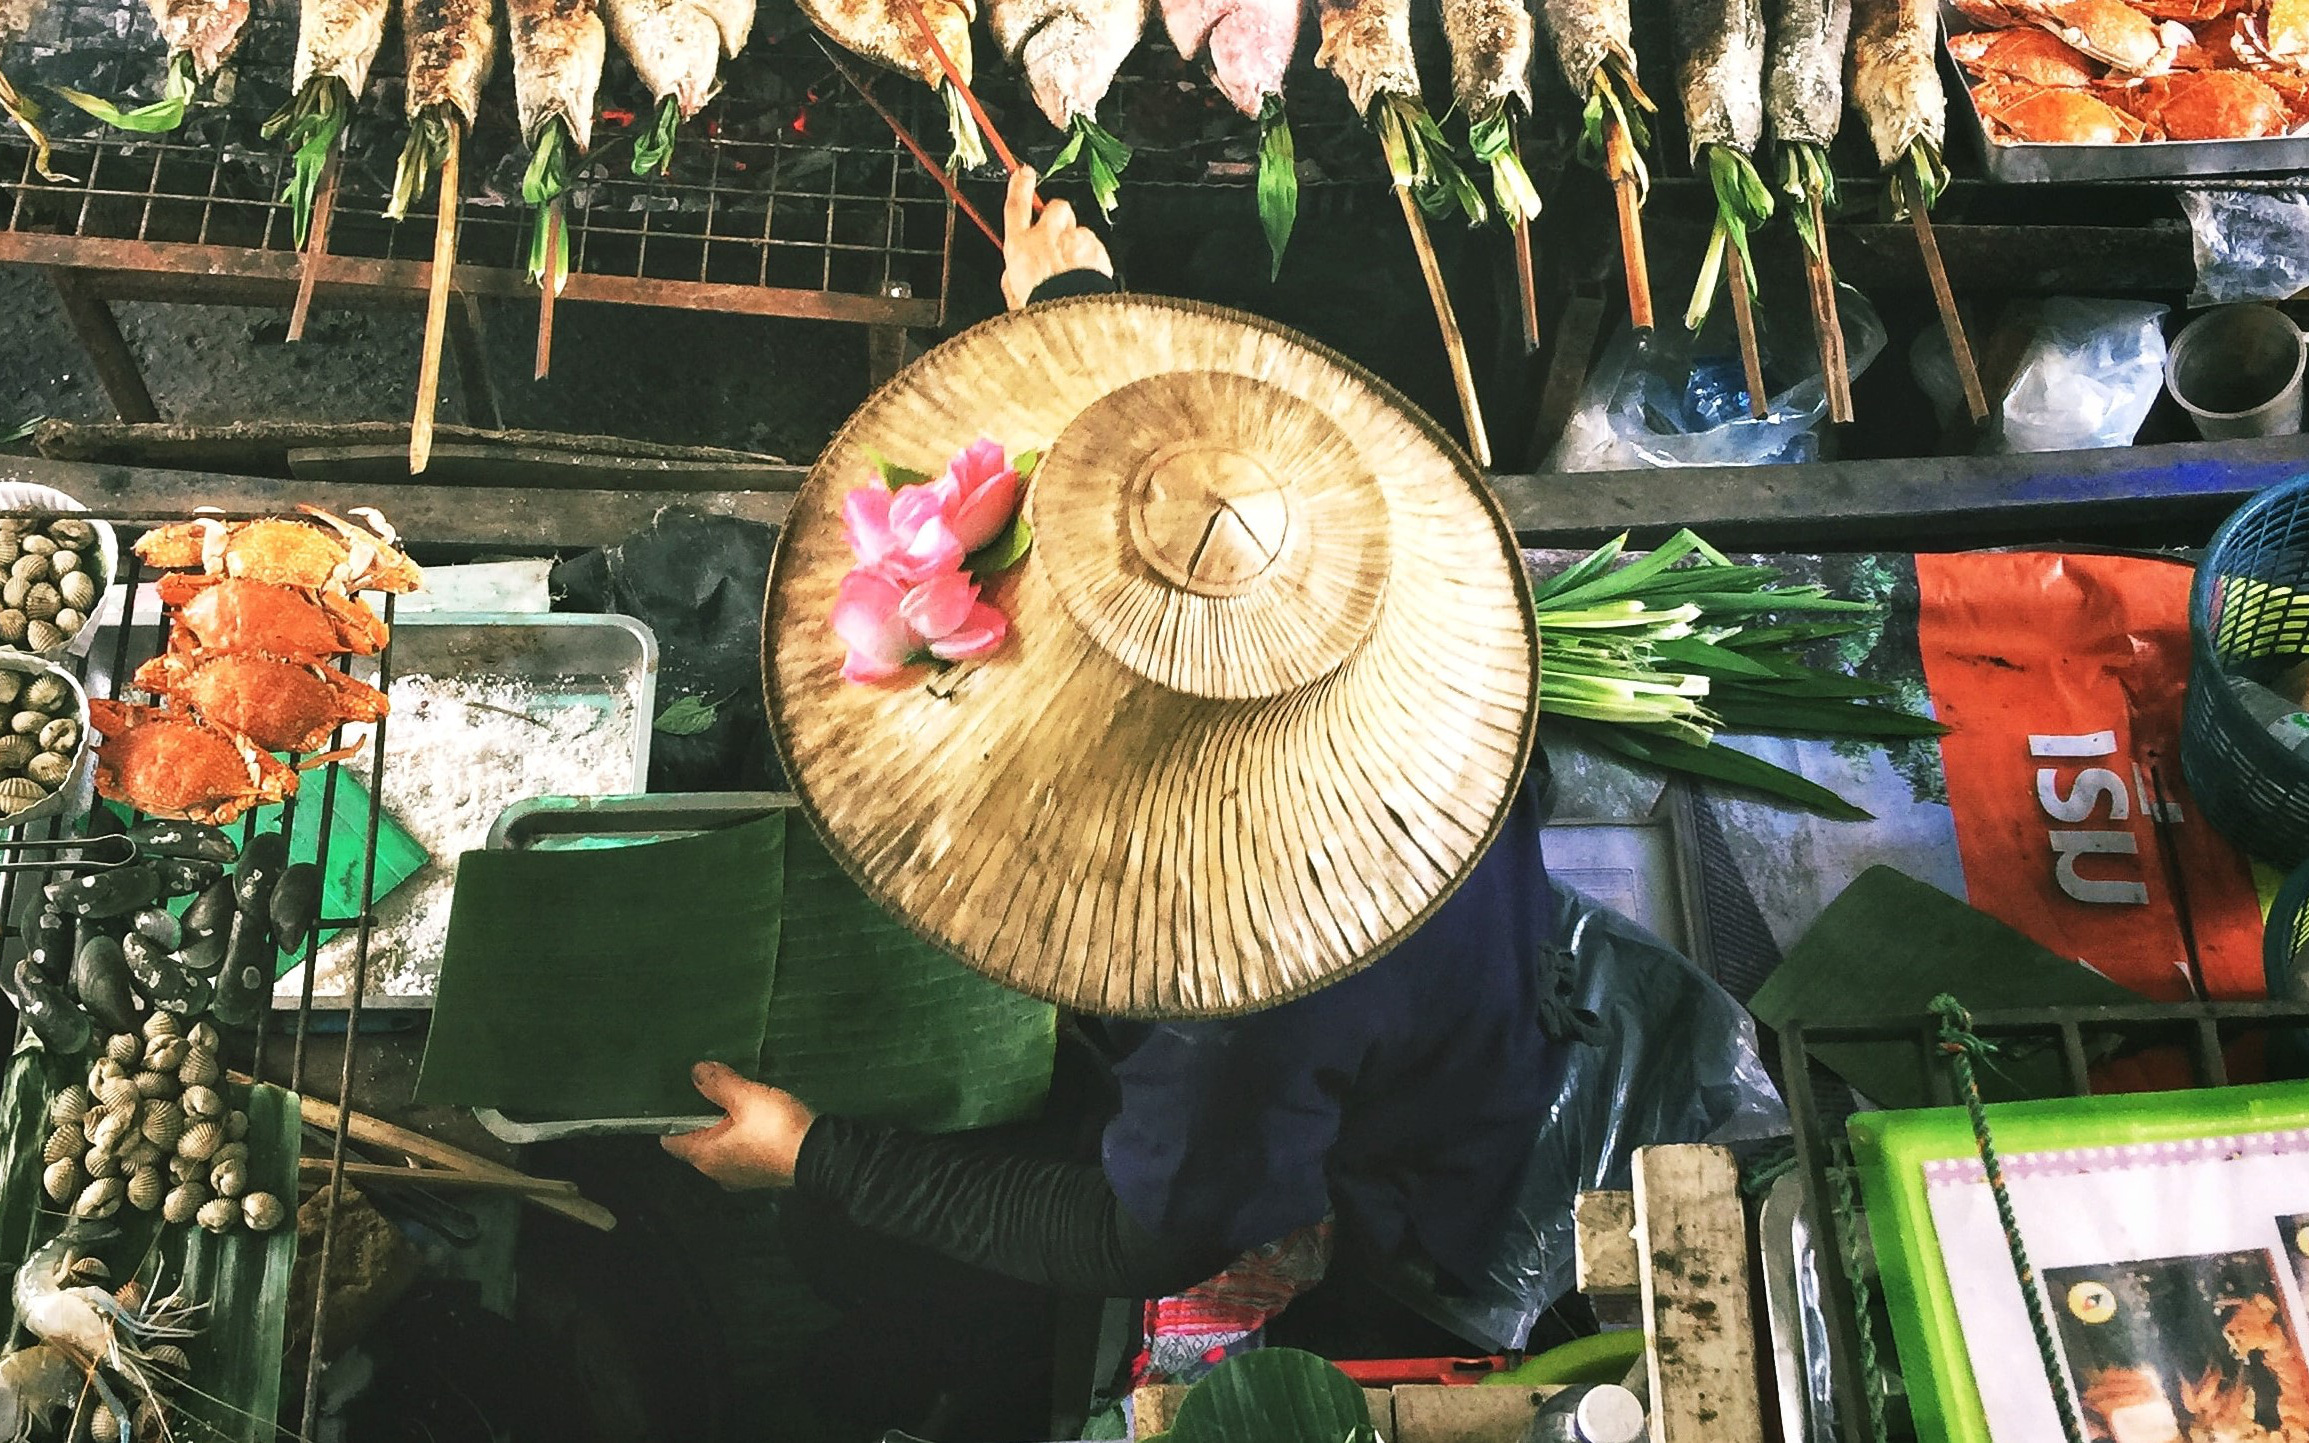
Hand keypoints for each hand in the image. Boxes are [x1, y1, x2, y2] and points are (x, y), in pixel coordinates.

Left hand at [660, 1061, 815, 1189]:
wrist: (821, 1156)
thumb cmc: (776, 1128)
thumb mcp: (745, 1097)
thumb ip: (717, 1083)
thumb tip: (696, 1071)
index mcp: (704, 1156)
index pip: (670, 1140)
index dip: (670, 1118)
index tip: (678, 1097)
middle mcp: (716, 1172)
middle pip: (696, 1144)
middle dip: (701, 1120)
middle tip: (709, 1092)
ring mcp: (740, 1177)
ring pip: (720, 1149)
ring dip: (724, 1129)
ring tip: (734, 1102)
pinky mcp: (761, 1175)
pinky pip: (742, 1153)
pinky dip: (742, 1138)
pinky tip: (755, 1120)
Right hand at [1001, 166, 1111, 311]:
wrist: (1072, 319)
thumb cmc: (1042, 311)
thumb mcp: (1014, 296)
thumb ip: (1013, 278)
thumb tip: (1013, 274)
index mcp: (1020, 247)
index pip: (1016, 206)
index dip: (1019, 186)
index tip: (1023, 173)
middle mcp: (1047, 238)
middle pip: (1055, 208)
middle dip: (1058, 216)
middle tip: (1058, 234)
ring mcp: (1074, 241)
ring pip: (1078, 230)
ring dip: (1076, 244)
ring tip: (1074, 270)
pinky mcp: (1096, 250)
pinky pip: (1094, 247)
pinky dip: (1092, 259)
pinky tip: (1087, 278)